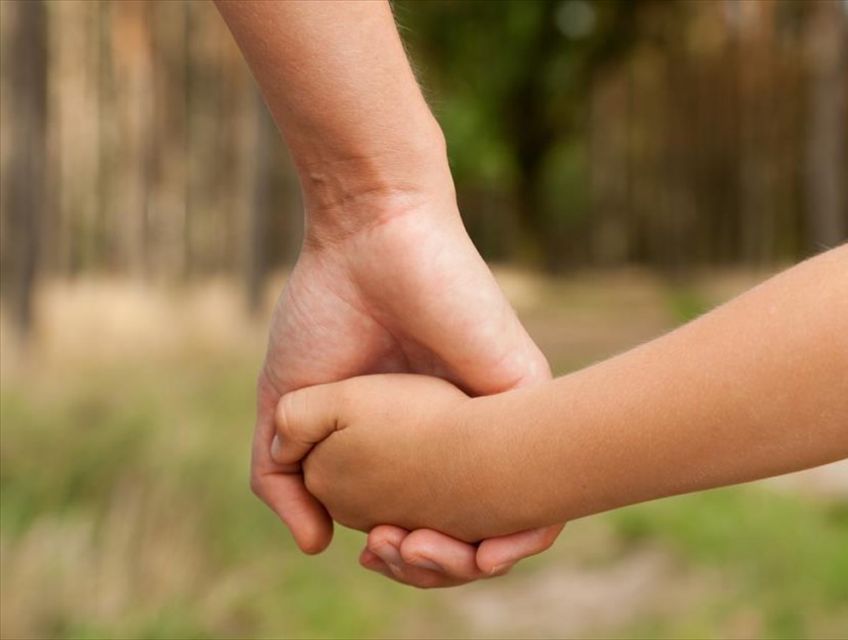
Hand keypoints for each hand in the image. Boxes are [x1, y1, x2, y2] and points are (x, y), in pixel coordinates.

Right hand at [251, 192, 561, 586]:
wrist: (364, 240)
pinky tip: (484, 552)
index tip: (370, 552)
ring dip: (472, 560)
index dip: (402, 559)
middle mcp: (458, 435)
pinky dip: (526, 532)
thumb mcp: (287, 407)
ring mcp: (495, 416)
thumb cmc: (325, 311)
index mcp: (411, 442)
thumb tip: (315, 546)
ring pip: (514, 517)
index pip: (425, 525)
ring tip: (420, 550)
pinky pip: (548, 477)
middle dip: (435, 567)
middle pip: (470, 532)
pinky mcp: (524, 390)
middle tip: (391, 552)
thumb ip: (284, 479)